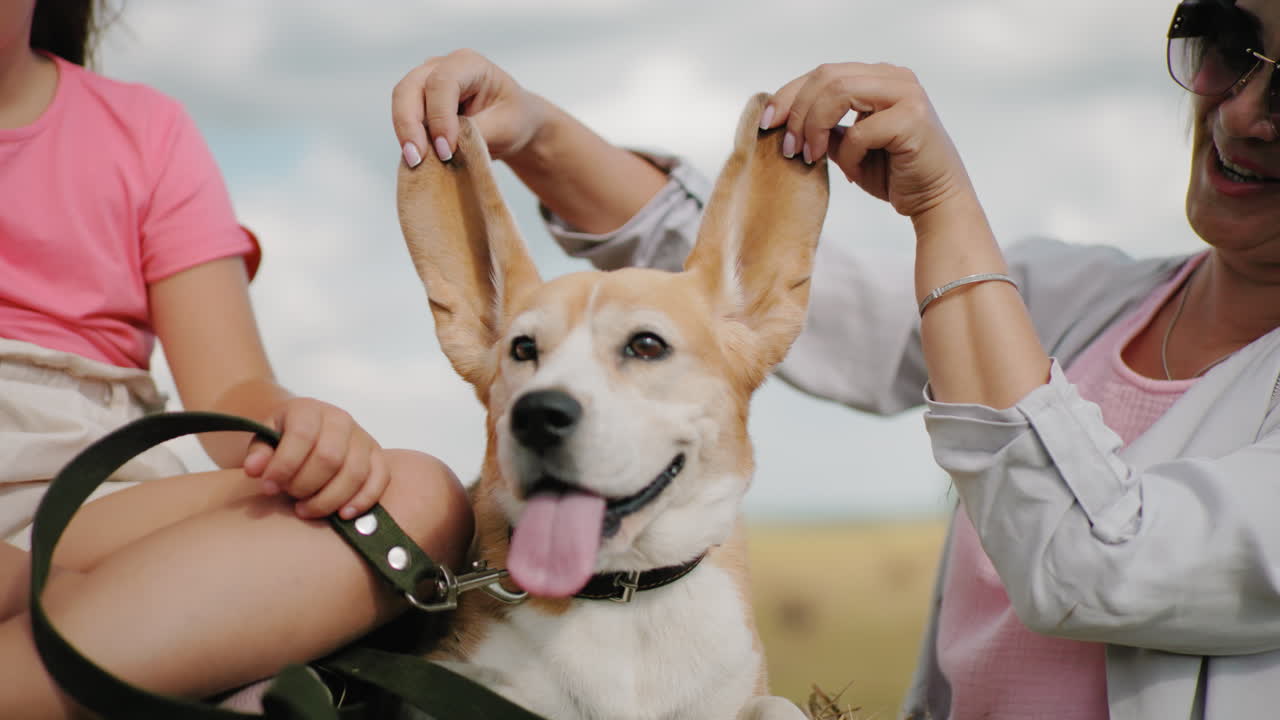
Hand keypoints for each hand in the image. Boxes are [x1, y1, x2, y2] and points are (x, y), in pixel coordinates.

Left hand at [242, 398, 388, 519]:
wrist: (308, 430)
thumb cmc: (284, 438)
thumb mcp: (265, 438)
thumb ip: (259, 452)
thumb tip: (255, 469)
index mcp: (309, 410)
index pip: (302, 436)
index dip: (284, 465)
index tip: (268, 486)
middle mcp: (340, 419)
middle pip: (329, 458)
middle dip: (305, 485)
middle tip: (289, 497)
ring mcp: (363, 438)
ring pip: (355, 473)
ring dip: (329, 499)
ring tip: (306, 510)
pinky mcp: (377, 457)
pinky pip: (380, 479)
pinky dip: (363, 500)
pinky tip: (342, 515)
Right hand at [392, 48, 546, 165]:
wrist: (513, 123)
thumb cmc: (514, 119)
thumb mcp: (505, 127)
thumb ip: (475, 132)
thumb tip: (444, 145)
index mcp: (469, 64)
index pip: (442, 82)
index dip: (439, 116)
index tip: (447, 149)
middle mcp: (441, 66)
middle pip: (410, 87)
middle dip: (409, 123)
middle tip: (416, 159)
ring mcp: (426, 81)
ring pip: (401, 101)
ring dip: (405, 132)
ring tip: (415, 162)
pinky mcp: (419, 102)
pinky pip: (404, 118)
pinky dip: (408, 138)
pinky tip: (418, 161)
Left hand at [763, 62, 975, 220]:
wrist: (935, 202)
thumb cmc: (892, 175)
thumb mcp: (848, 146)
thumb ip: (824, 128)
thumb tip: (784, 121)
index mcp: (879, 77)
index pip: (822, 73)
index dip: (788, 95)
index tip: (766, 123)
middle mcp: (895, 77)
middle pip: (825, 76)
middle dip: (797, 112)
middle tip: (787, 148)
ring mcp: (907, 94)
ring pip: (838, 92)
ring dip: (814, 127)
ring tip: (808, 158)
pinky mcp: (913, 119)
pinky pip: (860, 131)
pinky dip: (847, 155)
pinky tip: (852, 173)